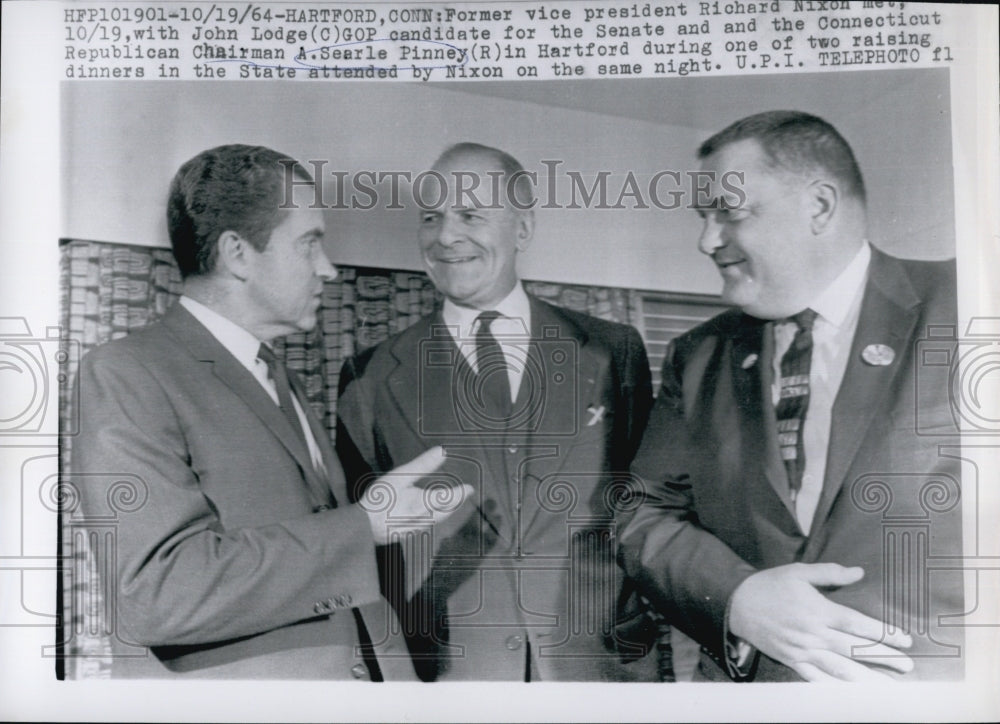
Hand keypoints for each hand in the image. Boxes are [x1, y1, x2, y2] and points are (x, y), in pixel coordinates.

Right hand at [361, 446, 473, 543]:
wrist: (361, 529)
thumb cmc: (380, 499)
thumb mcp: (400, 476)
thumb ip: (423, 464)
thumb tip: (442, 451)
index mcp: (425, 503)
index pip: (448, 498)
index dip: (460, 493)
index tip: (470, 488)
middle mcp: (424, 519)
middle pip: (445, 511)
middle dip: (455, 502)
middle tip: (465, 493)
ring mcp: (414, 529)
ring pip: (436, 520)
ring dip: (446, 511)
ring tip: (450, 503)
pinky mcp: (405, 534)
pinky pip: (425, 525)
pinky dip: (432, 518)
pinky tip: (427, 515)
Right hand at [728, 563, 913, 680]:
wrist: (736, 604)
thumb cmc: (769, 585)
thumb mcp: (798, 571)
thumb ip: (830, 572)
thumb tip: (859, 572)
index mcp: (818, 610)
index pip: (858, 624)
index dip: (884, 633)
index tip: (905, 639)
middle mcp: (813, 634)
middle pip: (855, 649)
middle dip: (885, 658)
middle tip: (908, 665)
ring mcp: (803, 651)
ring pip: (841, 668)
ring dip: (868, 678)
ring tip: (890, 686)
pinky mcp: (792, 661)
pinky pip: (817, 679)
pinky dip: (836, 687)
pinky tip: (853, 693)